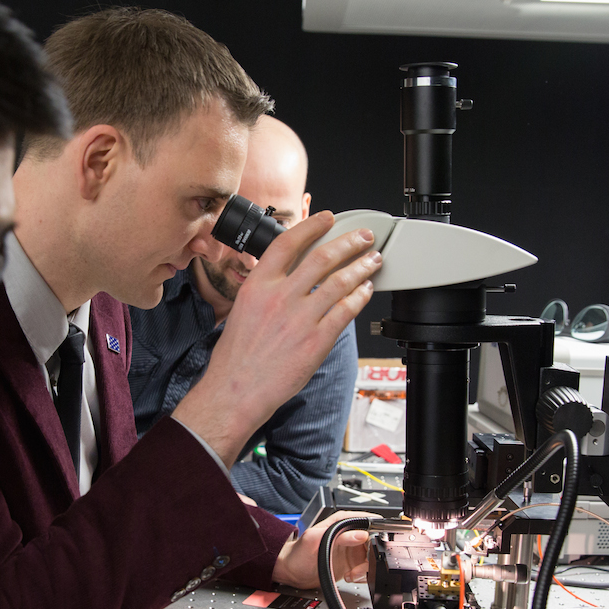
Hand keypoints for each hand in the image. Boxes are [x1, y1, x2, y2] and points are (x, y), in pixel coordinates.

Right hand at [173, 212, 377, 466]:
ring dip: (361, 266)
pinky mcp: (316, 340)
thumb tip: (292, 276)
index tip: (326, 219)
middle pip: (322, 257)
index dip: (311, 226)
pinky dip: (360, 297)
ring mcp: (300, 318)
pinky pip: (346, 310)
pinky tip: (366, 291)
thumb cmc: (237, 356)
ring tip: (373, 260)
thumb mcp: (243, 309)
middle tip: (363, 237)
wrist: (235, 390)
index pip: (288, 243)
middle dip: (349, 242)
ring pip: (340, 281)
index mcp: (258, 285)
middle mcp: (280, 296)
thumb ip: (267, 289)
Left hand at [272, 511, 372, 589]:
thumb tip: (360, 534)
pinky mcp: (353, 563)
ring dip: (365, 568)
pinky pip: (367, 568)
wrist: (292, 572)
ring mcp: (353, 548)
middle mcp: (350, 533)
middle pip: (374, 541)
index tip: (370, 549)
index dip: (374, 535)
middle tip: (359, 567)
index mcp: (342, 521)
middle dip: (370, 556)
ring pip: (373, 556)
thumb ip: (338, 535)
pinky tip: (350, 576)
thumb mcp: (315, 541)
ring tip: (352, 573)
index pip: (368, 522)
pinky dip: (363, 575)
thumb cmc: (298, 553)